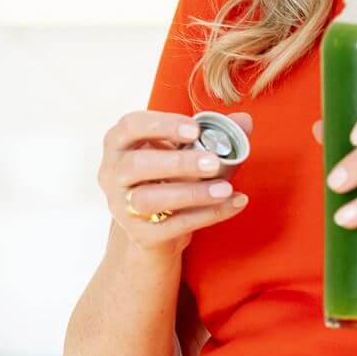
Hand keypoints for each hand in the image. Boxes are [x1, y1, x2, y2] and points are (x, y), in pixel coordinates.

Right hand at [99, 110, 250, 251]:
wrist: (155, 227)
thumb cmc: (169, 176)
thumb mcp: (185, 150)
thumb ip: (214, 133)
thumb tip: (245, 121)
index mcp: (118, 144)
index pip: (130, 126)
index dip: (162, 125)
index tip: (195, 129)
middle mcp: (111, 174)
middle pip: (136, 165)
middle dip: (177, 163)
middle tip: (213, 162)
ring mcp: (121, 206)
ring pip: (149, 199)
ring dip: (191, 193)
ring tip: (225, 188)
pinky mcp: (139, 234)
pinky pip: (172, 226)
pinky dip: (206, 215)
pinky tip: (232, 203)